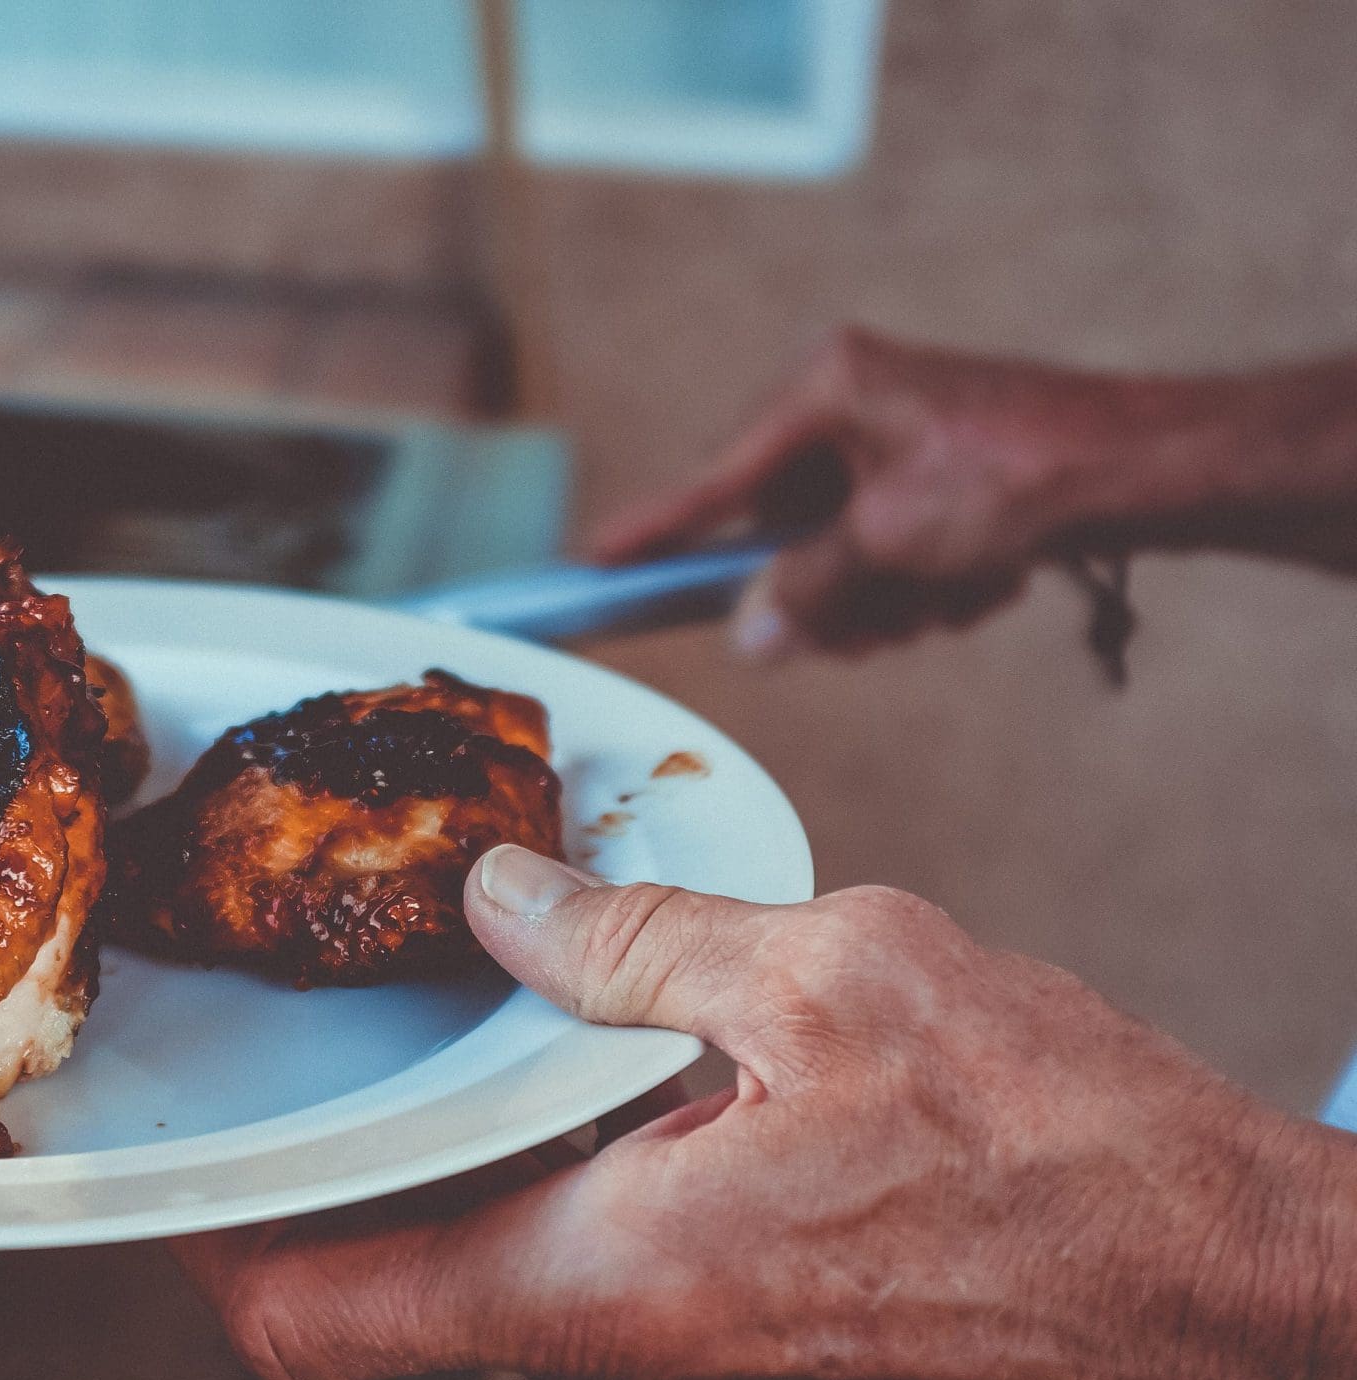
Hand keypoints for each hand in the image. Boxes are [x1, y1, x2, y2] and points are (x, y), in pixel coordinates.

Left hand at [172, 847, 1356, 1379]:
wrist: (1247, 1313)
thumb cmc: (1076, 1162)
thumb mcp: (839, 974)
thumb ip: (631, 943)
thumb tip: (502, 906)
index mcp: (600, 1288)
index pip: (305, 1314)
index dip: (208, 1244)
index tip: (171, 1170)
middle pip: (412, 1283)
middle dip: (403, 1159)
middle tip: (425, 1032)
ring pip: (520, 1294)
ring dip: (525, 1179)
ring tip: (595, 1053)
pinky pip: (618, 1316)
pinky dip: (609, 1220)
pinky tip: (689, 1120)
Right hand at [591, 328, 1356, 657]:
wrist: (1146, 469)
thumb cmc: (1017, 478)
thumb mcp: (888, 544)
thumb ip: (805, 592)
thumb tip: (750, 634)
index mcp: (824, 389)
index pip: (711, 479)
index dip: (650, 532)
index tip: (588, 563)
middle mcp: (851, 404)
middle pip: (780, 534)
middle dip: (825, 590)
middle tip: (863, 620)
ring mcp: (895, 442)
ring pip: (839, 557)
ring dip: (884, 597)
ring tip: (943, 596)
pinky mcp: (937, 477)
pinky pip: (891, 556)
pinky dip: (925, 586)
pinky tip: (978, 583)